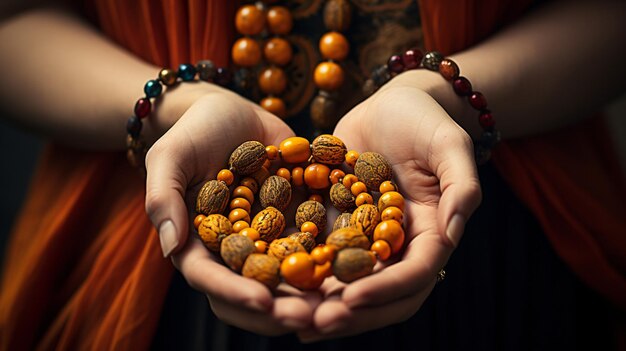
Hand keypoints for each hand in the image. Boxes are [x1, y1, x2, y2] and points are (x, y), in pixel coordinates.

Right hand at [144, 88, 320, 334]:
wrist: (234, 112)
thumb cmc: (194, 131)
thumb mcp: (170, 155)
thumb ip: (164, 197)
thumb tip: (170, 247)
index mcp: (197, 242)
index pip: (209, 277)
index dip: (234, 292)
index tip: (263, 302)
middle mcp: (233, 250)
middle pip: (251, 290)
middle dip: (278, 308)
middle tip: (309, 317)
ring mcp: (266, 240)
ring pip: (287, 280)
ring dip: (309, 295)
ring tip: (338, 305)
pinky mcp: (295, 224)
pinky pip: (314, 248)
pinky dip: (332, 260)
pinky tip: (357, 267)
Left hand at [299, 81, 481, 340]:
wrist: (390, 105)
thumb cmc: (424, 120)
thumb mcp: (449, 143)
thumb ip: (461, 186)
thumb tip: (452, 235)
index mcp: (432, 232)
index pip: (416, 274)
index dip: (387, 290)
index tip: (352, 297)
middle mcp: (400, 245)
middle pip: (382, 295)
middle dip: (351, 313)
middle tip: (315, 324)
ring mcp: (369, 241)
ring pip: (349, 286)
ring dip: (322, 307)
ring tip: (288, 319)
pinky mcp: (340, 229)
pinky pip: (322, 260)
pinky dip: (304, 279)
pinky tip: (273, 290)